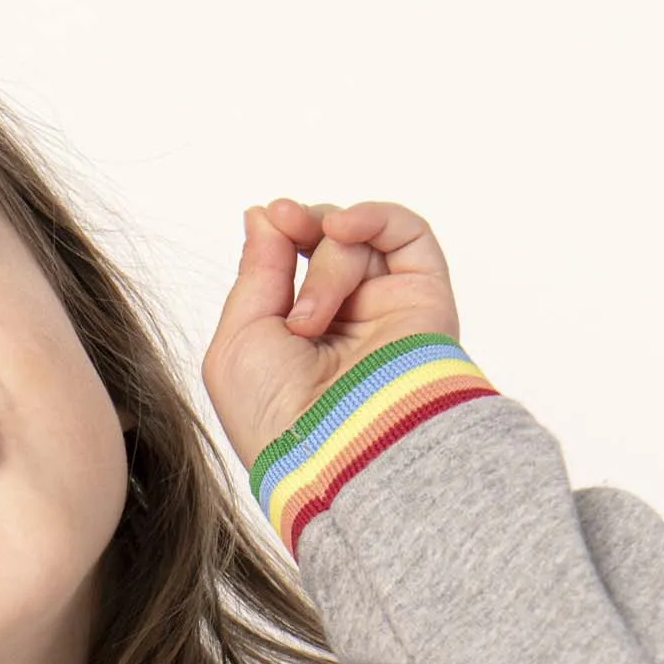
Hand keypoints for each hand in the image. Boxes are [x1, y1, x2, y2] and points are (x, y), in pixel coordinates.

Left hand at [202, 198, 462, 476]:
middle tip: (286, 225)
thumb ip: (255, 273)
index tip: (269, 216)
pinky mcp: (424, 301)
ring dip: (326, 265)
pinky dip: (374, 217)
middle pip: (323, 243)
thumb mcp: (239, 341)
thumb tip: (264, 217)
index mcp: (296, 338)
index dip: (279, 232)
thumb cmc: (277, 416)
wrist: (338, 447)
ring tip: (311, 319)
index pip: (290, 262)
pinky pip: (407, 233)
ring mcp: (385, 311)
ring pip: (356, 243)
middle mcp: (343, 324)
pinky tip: (344, 228)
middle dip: (301, 229)